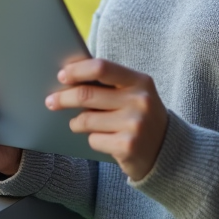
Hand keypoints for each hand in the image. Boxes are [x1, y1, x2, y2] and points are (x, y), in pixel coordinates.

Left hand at [45, 59, 167, 181]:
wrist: (167, 151)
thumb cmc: (140, 116)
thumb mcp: (134, 94)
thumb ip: (109, 84)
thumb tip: (69, 78)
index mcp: (140, 81)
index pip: (102, 68)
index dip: (77, 70)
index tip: (62, 75)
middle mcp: (140, 101)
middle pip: (87, 95)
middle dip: (64, 98)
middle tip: (51, 101)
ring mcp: (134, 124)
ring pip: (86, 120)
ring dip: (77, 122)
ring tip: (80, 123)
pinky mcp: (127, 146)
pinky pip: (93, 139)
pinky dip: (93, 139)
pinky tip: (105, 140)